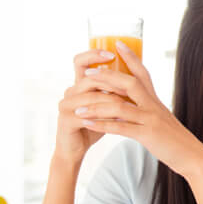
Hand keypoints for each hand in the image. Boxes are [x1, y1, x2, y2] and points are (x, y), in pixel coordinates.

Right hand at [53, 49, 125, 166]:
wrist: (76, 149)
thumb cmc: (93, 125)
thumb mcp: (105, 105)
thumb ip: (113, 91)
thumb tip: (136, 73)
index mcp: (78, 85)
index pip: (81, 61)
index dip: (94, 54)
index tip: (112, 54)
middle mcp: (70, 91)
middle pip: (89, 78)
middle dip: (111, 81)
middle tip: (128, 87)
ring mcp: (65, 105)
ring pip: (90, 96)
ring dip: (110, 99)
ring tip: (127, 104)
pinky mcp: (66, 120)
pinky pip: (86, 115)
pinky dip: (103, 117)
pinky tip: (116, 120)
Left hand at [71, 41, 202, 175]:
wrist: (192, 156)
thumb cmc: (174, 139)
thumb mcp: (160, 119)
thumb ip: (145, 110)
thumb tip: (126, 105)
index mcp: (155, 100)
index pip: (143, 73)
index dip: (131, 57)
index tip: (118, 43)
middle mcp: (153, 105)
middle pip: (130, 83)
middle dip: (107, 76)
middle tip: (88, 73)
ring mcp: (150, 119)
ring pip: (120, 106)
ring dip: (96, 107)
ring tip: (78, 109)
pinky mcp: (148, 135)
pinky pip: (121, 128)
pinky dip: (102, 125)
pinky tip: (87, 125)